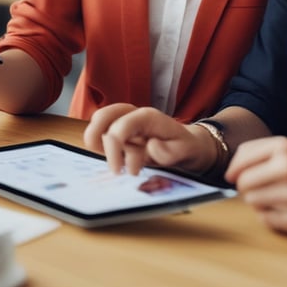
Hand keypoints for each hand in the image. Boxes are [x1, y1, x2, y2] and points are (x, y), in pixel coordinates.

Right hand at [84, 104, 215, 175]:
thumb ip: (170, 151)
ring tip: (118, 166)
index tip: (121, 171)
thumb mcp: (186, 151)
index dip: (114, 148)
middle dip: (97, 140)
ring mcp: (125, 123)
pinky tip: (116, 162)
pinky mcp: (121, 134)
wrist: (188, 146)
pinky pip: (101, 135)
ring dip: (100, 147)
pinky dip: (101, 149)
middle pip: (102, 116)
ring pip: (99, 125)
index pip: (120, 126)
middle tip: (111, 166)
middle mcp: (133, 116)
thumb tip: (151, 147)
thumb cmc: (184, 147)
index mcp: (148, 117)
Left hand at [225, 137, 286, 232]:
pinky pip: (266, 220)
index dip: (235, 172)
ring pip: (252, 202)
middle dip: (246, 187)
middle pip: (243, 184)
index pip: (241, 162)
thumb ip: (255, 153)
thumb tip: (229, 173)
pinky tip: (285, 207)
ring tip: (276, 195)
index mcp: (283, 148)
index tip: (236, 176)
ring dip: (258, 201)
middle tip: (261, 186)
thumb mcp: (286, 146)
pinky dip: (271, 215)